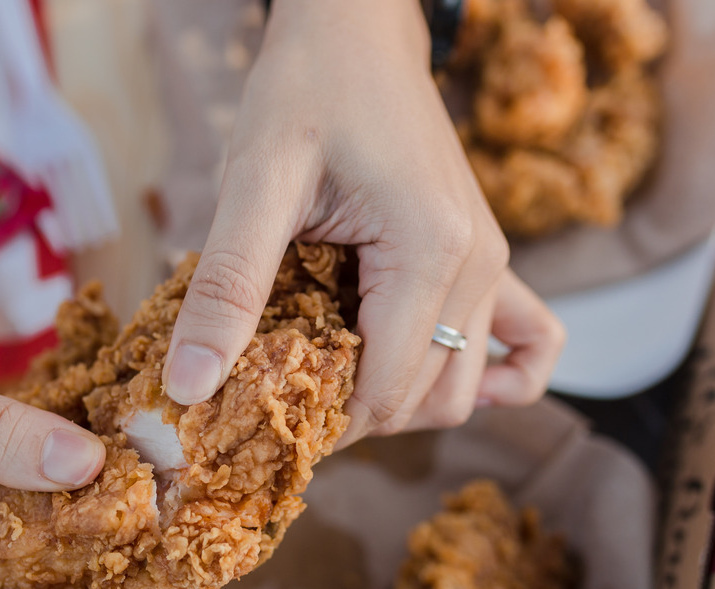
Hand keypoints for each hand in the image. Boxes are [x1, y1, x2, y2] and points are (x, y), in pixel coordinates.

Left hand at [161, 0, 563, 443]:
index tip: (255, 420)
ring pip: (460, 390)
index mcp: (431, 251)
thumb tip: (191, 385)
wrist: (358, 26)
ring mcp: (491, 265)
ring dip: (396, 403)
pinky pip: (523, 346)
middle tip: (276, 397)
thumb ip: (227, 286)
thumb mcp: (254, 182)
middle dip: (349, 417)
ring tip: (322, 377)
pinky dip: (488, 381)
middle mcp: (478, 267)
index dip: (316, 423)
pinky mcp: (487, 258)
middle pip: (423, 402)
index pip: (384, 392)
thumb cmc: (307, 88)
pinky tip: (424, 379)